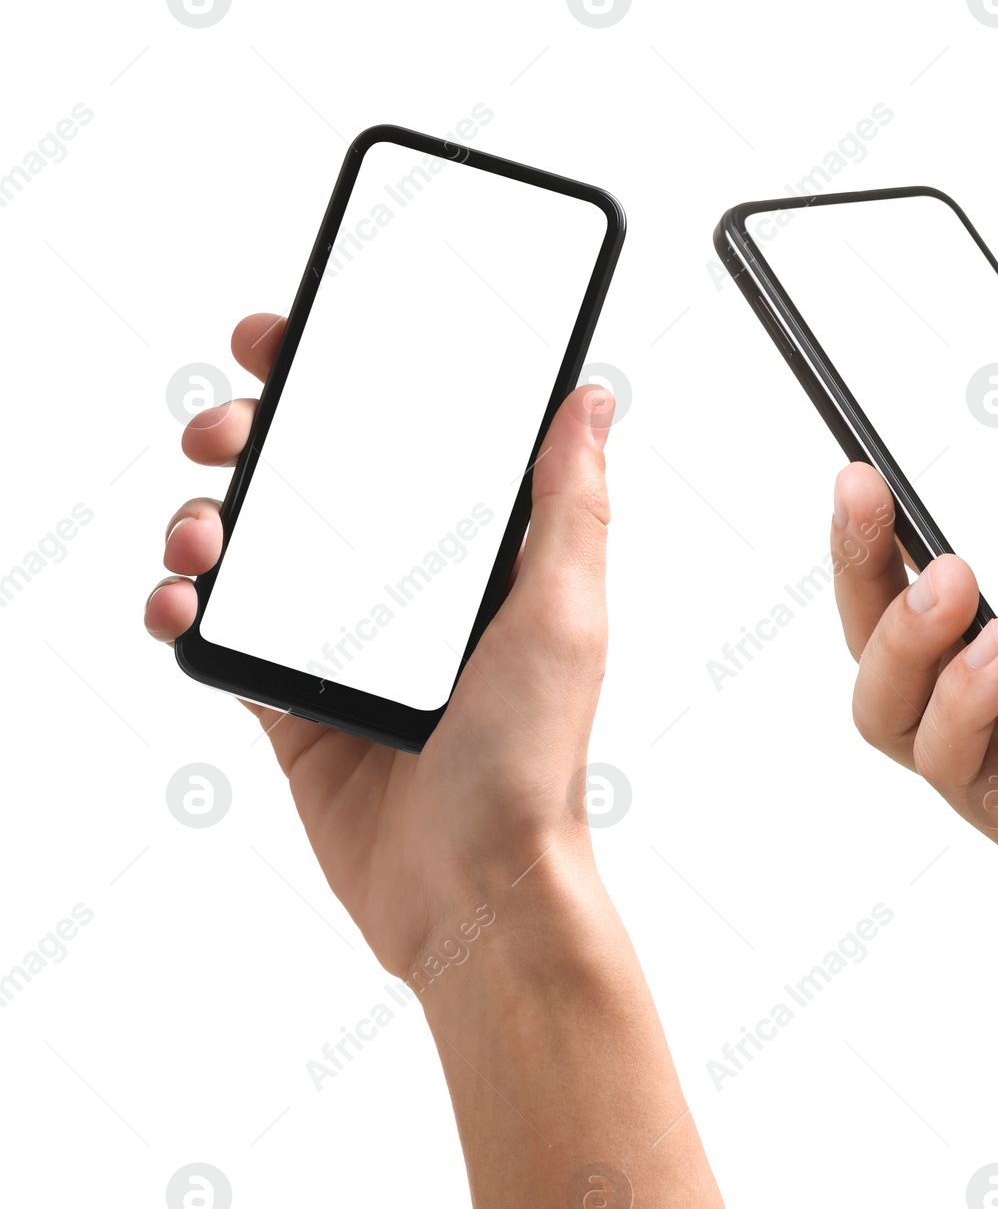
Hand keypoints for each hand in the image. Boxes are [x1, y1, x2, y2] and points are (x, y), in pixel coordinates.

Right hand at [149, 316, 723, 1205]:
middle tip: (224, 423)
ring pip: (251, 543)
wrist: (473, 891)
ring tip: (202, 528)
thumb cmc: (535, 761)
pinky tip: (177, 599)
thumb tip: (590, 400)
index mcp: (474, 556)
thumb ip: (571, 505)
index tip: (293, 335)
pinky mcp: (291, 700)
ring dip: (206, 515)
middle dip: (254, 430)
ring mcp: (342, 640)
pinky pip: (219, 634)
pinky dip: (183, 605)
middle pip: (310, 477)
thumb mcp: (568, 614)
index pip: (403, 439)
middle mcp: (405, 587)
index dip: (345, 378)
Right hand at [831, 377, 997, 984]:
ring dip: (898, 634)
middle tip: (863, 492)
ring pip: (891, 705)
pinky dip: (960, 700)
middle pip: (887, 634)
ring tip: (950, 577)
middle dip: (859, 563)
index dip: (891, 522)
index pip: (940, 572)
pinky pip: (954, 764)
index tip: (876, 457)